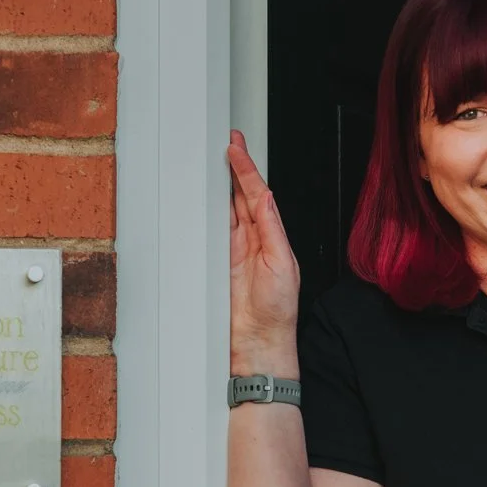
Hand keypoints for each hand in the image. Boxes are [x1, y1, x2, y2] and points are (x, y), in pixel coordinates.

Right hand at [228, 129, 299, 372]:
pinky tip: (203, 195)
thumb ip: (272, 229)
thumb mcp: (282, 264)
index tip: (238, 148)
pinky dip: (205, 211)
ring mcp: (231, 251)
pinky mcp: (215, 263)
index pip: (257, 195)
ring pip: (224, 209)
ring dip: (220, 185)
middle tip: (229, 142)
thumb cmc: (276, 313)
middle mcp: (252, 241)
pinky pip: (208, 231)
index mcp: (272, 238)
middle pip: (240, 196)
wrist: (257, 343)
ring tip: (216, 159)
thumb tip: (265, 198)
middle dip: (235, 169)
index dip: (248, 170)